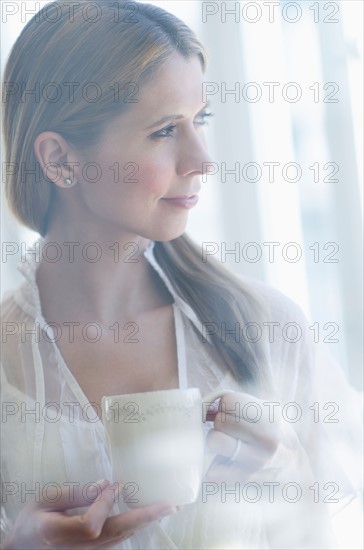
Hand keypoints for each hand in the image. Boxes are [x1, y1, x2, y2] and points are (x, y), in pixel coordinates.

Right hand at [1, 480, 176, 548]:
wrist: (22, 549)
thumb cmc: (30, 522)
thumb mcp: (44, 501)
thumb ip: (74, 495)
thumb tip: (105, 486)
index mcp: (58, 533)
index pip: (91, 525)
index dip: (105, 505)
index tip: (115, 485)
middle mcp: (77, 548)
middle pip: (116, 534)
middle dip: (145, 518)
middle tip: (170, 505)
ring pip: (120, 539)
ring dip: (145, 522)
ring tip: (166, 508)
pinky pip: (117, 540)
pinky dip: (135, 527)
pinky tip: (147, 516)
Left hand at [206, 392, 312, 482]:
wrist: (295, 469)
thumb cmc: (276, 433)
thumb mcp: (268, 410)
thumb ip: (241, 403)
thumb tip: (208, 406)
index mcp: (270, 418)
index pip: (229, 401)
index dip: (226, 403)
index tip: (232, 409)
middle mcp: (265, 440)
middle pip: (220, 421)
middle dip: (221, 421)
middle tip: (230, 426)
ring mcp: (255, 462)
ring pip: (214, 441)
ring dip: (216, 439)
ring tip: (228, 441)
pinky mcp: (245, 481)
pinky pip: (214, 470)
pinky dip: (215, 465)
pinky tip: (227, 462)